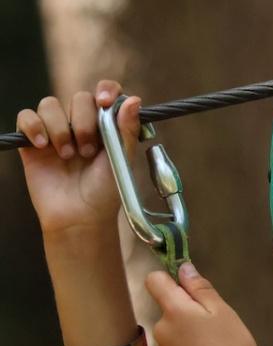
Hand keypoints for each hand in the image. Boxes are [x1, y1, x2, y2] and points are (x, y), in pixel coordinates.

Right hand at [16, 81, 139, 236]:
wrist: (79, 217)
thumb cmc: (105, 193)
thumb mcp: (122, 161)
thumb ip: (126, 131)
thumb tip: (135, 100)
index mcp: (106, 127)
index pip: (106, 93)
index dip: (105, 90)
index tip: (104, 102)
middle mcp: (81, 124)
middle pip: (79, 98)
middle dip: (84, 122)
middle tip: (88, 151)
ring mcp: (56, 131)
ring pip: (50, 104)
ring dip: (60, 128)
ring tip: (68, 156)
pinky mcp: (32, 141)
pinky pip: (26, 117)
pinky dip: (34, 127)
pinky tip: (43, 146)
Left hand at [145, 263, 261, 345]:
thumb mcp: (223, 313)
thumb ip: (201, 289)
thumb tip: (183, 268)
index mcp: (173, 311)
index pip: (154, 280)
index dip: (170, 278)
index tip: (191, 288)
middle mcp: (160, 328)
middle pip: (168, 307)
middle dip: (187, 310)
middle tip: (216, 323)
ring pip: (174, 329)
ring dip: (189, 331)